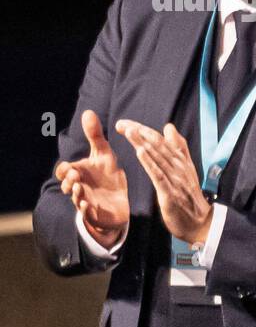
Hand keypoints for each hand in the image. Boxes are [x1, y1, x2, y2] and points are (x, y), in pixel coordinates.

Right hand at [55, 110, 128, 247]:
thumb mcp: (103, 154)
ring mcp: (86, 201)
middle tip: (76, 176)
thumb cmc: (108, 175)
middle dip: (69, 182)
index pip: (63, 171)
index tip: (71, 167)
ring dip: (76, 194)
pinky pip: (87, 215)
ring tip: (81, 189)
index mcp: (78, 173)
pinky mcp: (96, 214)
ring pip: (76, 200)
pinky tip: (89, 205)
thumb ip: (95, 135)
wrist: (121, 200)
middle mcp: (79, 188)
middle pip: (67, 186)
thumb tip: (87, 111)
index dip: (64, 170)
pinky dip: (86, 210)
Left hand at [115, 120, 212, 246]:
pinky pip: (158, 175)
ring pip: (158, 158)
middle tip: (122, 124)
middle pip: (158, 146)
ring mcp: (175, 180)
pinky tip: (140, 153)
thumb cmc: (190, 197)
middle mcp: (179, 167)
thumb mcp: (186, 169)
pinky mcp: (170, 193)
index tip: (126, 123)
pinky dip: (150, 163)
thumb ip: (179, 148)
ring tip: (128, 131)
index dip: (144, 131)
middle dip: (140, 133)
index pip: (161, 141)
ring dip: (143, 143)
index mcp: (182, 161)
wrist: (201, 223)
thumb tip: (169, 127)